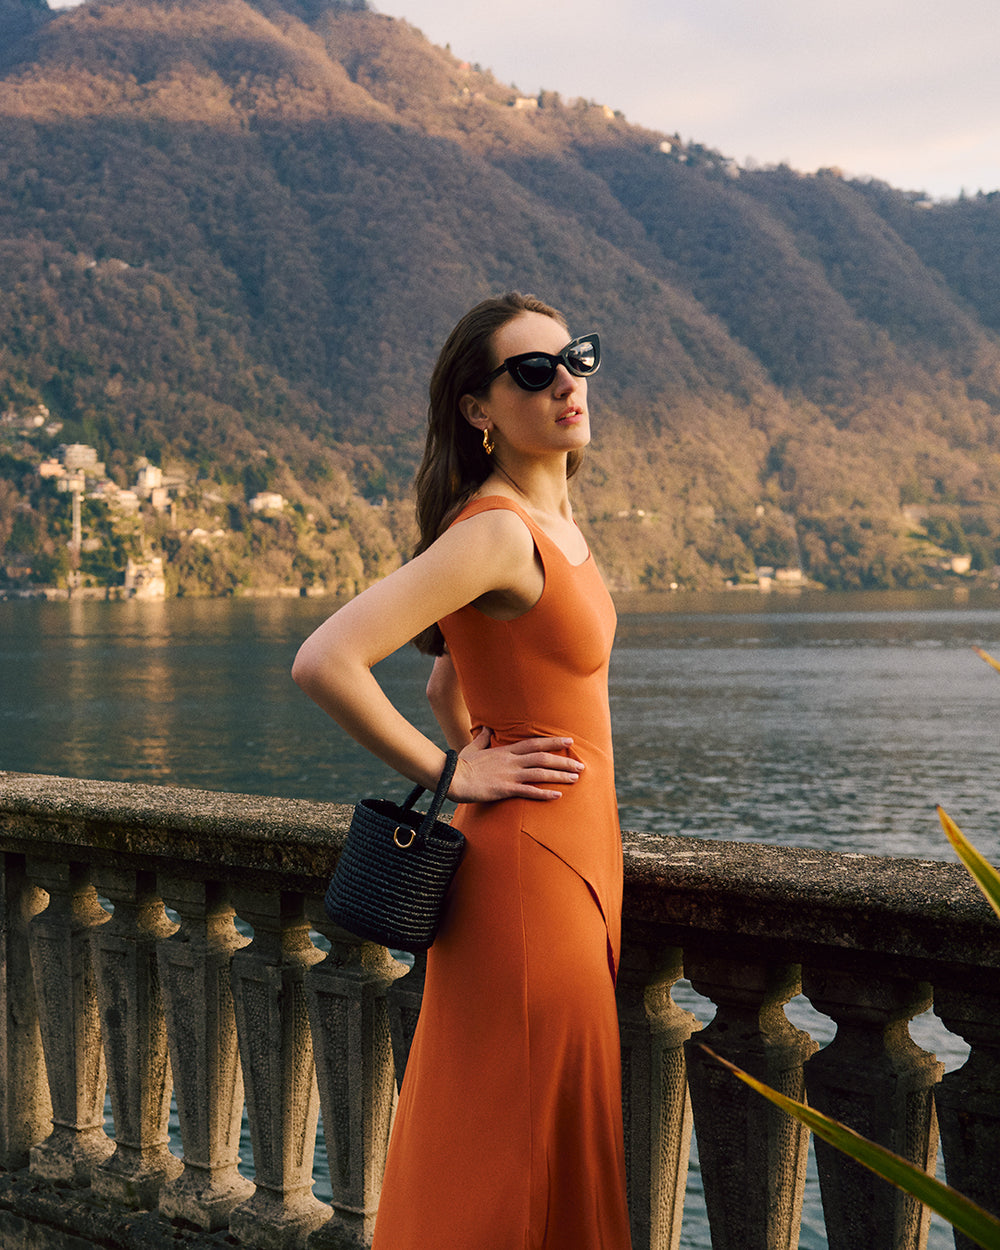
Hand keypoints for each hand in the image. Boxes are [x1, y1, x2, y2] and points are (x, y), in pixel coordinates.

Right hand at [449, 727, 583, 802]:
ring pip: (540, 772)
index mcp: (506, 751)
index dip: (553, 742)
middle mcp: (511, 761)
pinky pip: (529, 791)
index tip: (569, 741)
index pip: (534, 743)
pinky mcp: (505, 789)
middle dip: (564, 760)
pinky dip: (544, 793)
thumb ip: (483, 738)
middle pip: (543, 757)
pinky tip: (557, 796)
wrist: (453, 778)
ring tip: (576, 778)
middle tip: (581, 764)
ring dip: (560, 775)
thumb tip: (486, 728)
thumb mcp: (473, 747)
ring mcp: (510, 774)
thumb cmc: (461, 764)